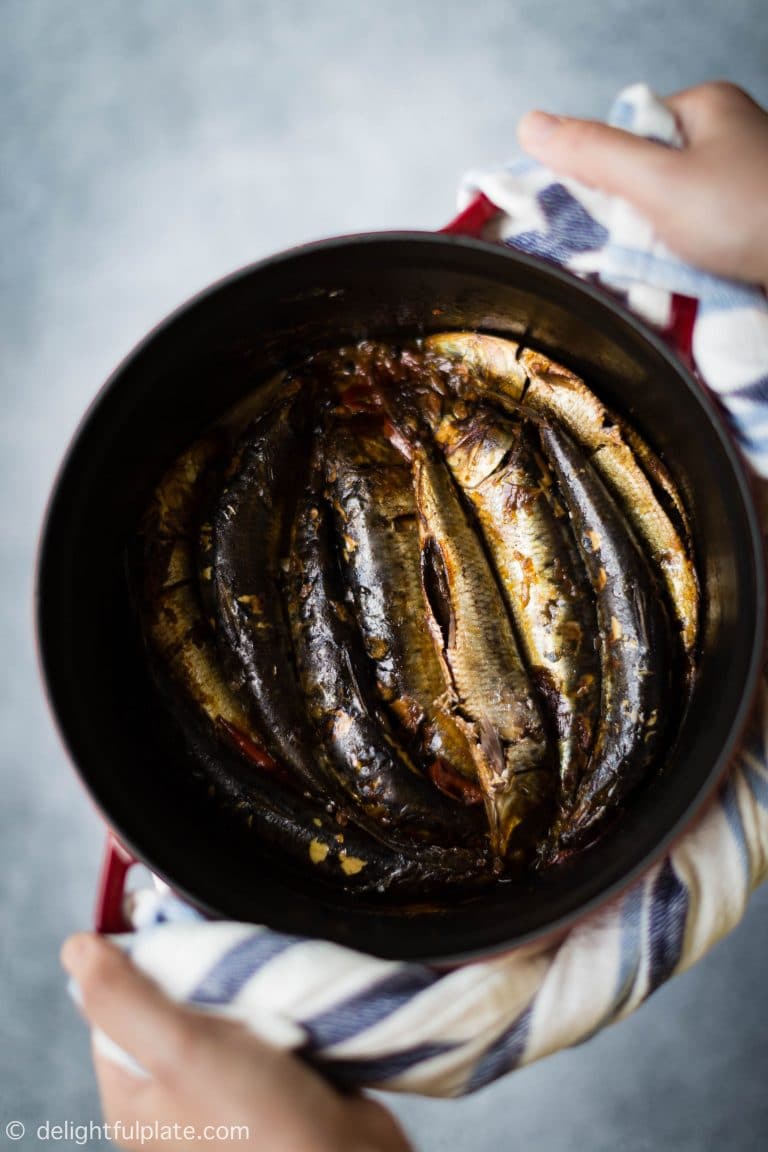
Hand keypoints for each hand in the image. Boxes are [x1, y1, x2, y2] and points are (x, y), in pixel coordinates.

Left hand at [61, 934, 410, 1151]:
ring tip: (259, 975)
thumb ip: (125, 999)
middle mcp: (174, 1094)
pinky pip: (261, 1016)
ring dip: (241, 980)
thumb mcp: (181, 1050)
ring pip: (220, 1004)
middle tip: (225, 954)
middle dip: (199, 970)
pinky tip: (285, 992)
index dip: (140, 965)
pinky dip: (273, 997)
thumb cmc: (260, 1123)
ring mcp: (224, 1086)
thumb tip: (75, 949)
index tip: (172, 933)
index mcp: (136, 1097)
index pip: (115, 1007)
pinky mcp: (271, 1074)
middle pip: (170, 1001)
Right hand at [518, 82, 767, 286]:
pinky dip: (687, 268)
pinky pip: (698, 245)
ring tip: (672, 272)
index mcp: (704, 109)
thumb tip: (530, 126)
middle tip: (641, 251)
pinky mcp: (749, 228)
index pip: (625, 135)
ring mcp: (741, 185)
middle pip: (646, 180)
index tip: (602, 218)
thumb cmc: (753, 217)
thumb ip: (594, 155)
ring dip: (659, 253)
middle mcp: (727, 139)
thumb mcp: (658, 183)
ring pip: (670, 219)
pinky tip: (692, 281)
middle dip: (633, 223)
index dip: (603, 179)